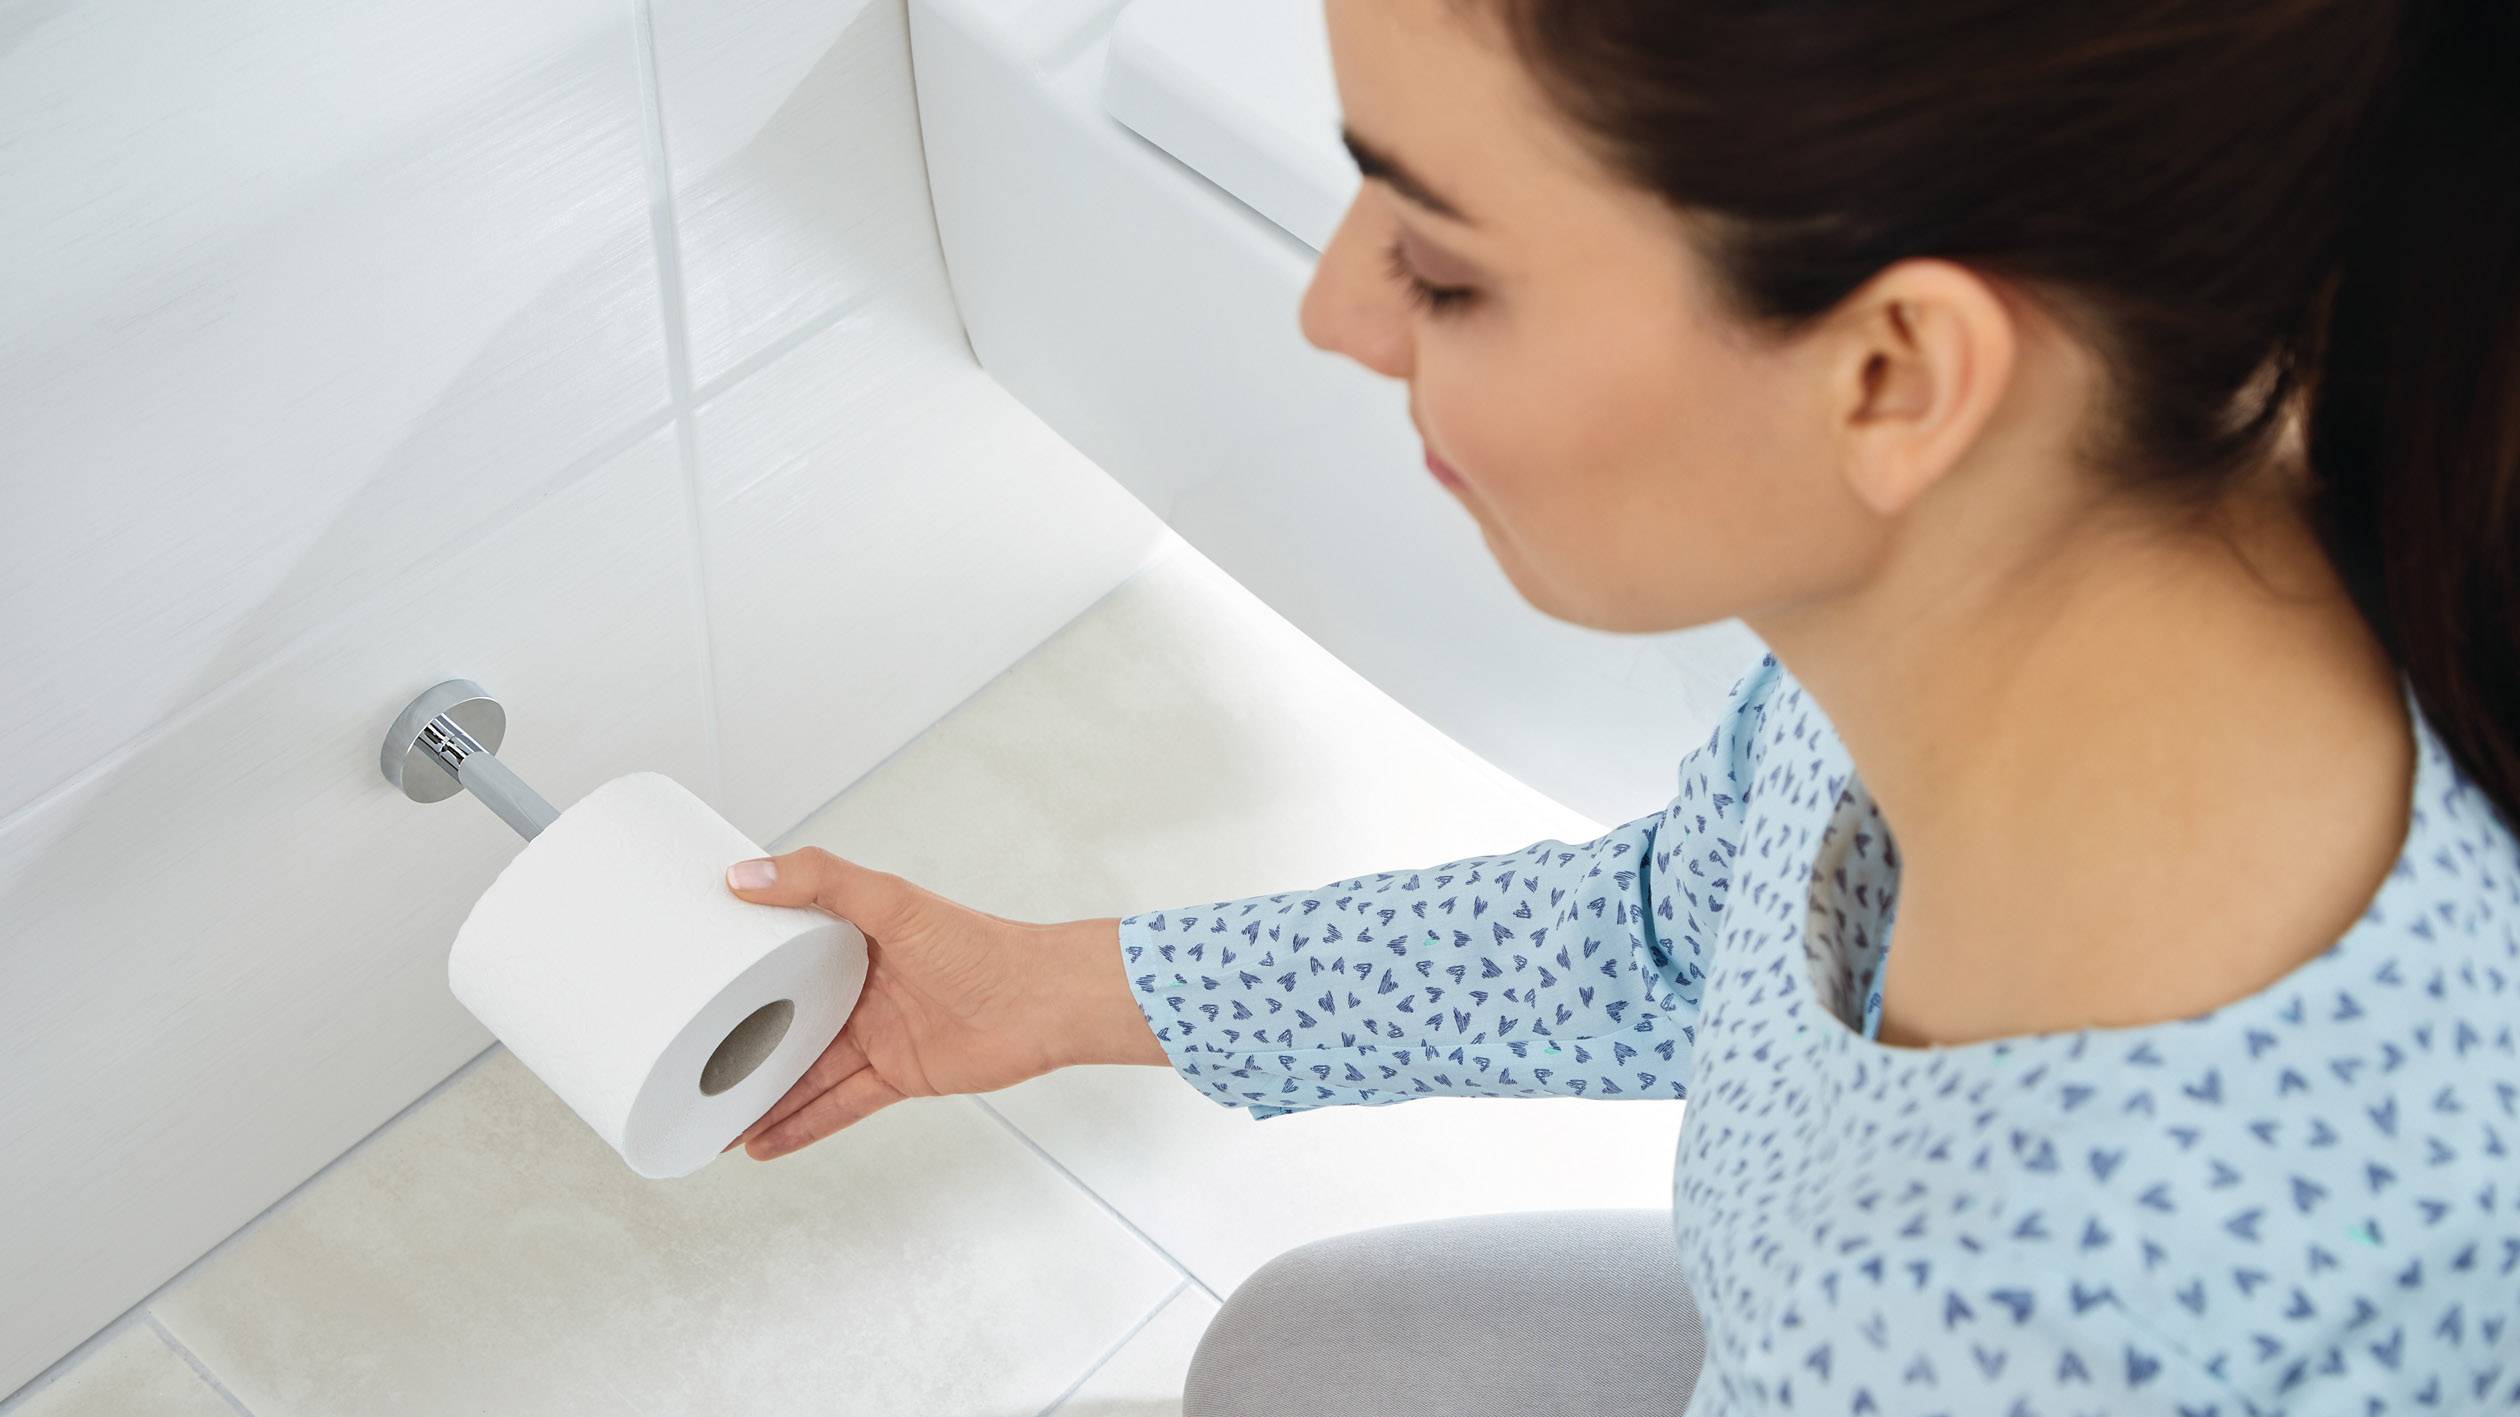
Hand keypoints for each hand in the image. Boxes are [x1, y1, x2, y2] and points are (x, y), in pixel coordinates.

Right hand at [718, 848, 1083, 1159]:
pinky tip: (761, 1144)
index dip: (737, 963)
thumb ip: (821, 881)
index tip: (686, 975)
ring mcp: (878, 1034)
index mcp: (853, 937)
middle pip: (786, 1022)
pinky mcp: (898, 1076)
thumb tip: (742, 875)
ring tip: (709, 1121)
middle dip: (740, 1047)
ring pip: (805, 1073)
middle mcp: (861, 987)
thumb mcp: (893, 901)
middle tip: (684, 1066)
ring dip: (760, 1098)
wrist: (1044, 1002)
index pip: (782, 950)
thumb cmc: (979, 945)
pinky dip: (801, 1126)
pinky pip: (838, 1105)